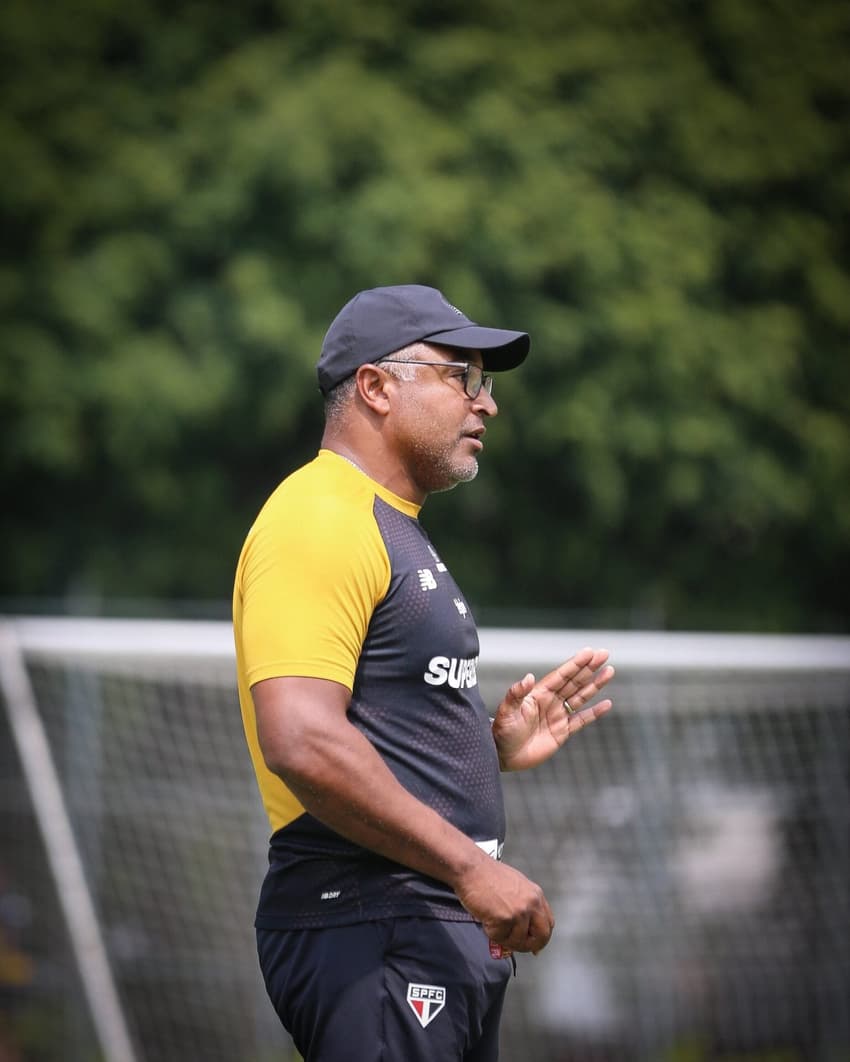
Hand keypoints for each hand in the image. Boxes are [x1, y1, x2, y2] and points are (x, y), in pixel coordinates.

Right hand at [454, 854, 554, 954]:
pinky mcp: (504, 919)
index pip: (548, 923)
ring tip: (493, 921)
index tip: (535, 944)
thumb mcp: (516, 885)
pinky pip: (500, 938)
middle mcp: (531, 903)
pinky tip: (486, 918)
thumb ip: (525, 905)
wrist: (471, 868)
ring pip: (518, 941)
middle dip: (528, 945)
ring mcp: (519, 912)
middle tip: (515, 945)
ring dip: (504, 937)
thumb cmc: (487, 875)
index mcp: (536, 894)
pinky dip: (491, 932)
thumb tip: (528, 927)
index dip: (541, 937)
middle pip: (541, 937)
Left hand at [492, 647, 613, 771]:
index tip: (589, 652)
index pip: (561, 675)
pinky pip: (582, 720)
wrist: (503, 754)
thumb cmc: (502, 731)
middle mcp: (551, 701)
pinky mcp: (562, 731)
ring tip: (609, 671)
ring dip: (595, 684)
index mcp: (539, 693)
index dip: (575, 664)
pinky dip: (595, 712)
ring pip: (581, 696)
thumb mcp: (507, 711)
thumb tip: (527, 677)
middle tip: (604, 654)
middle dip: (589, 667)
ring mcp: (558, 715)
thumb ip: (516, 694)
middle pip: (574, 681)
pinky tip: (606, 703)